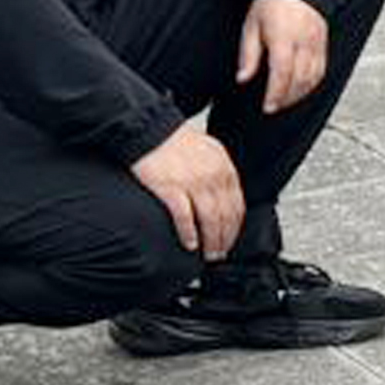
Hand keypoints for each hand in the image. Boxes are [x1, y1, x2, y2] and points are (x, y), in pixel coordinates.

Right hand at [128, 115, 244, 264]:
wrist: (148, 130)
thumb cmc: (174, 141)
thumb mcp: (209, 152)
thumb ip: (219, 173)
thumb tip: (225, 196)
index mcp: (224, 168)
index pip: (237, 205)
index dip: (235, 227)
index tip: (231, 239)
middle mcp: (213, 176)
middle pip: (226, 216)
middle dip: (225, 239)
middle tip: (220, 253)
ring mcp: (192, 183)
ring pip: (210, 220)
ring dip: (211, 241)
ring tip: (208, 254)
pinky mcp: (170, 188)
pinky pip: (185, 217)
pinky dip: (189, 233)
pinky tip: (190, 244)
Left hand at [236, 0, 331, 114]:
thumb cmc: (270, 6)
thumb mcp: (251, 26)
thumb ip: (248, 54)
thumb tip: (243, 78)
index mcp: (283, 36)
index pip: (282, 71)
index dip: (275, 92)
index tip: (267, 106)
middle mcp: (304, 41)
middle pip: (299, 78)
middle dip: (286, 97)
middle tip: (273, 107)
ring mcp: (317, 44)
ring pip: (312, 78)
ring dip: (299, 94)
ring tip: (284, 101)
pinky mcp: (323, 45)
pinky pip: (321, 71)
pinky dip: (311, 85)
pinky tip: (299, 90)